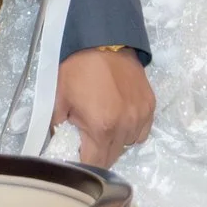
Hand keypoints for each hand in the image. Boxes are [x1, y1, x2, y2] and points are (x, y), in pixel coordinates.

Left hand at [54, 46, 153, 166]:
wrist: (103, 40)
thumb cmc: (77, 68)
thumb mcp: (58, 98)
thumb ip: (57, 127)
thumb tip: (55, 145)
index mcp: (101, 127)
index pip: (95, 165)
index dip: (83, 166)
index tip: (76, 157)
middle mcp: (125, 126)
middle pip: (113, 158)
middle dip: (98, 155)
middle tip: (86, 142)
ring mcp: (140, 116)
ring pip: (128, 145)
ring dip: (115, 143)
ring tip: (103, 127)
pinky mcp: (150, 105)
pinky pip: (141, 131)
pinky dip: (131, 130)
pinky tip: (119, 119)